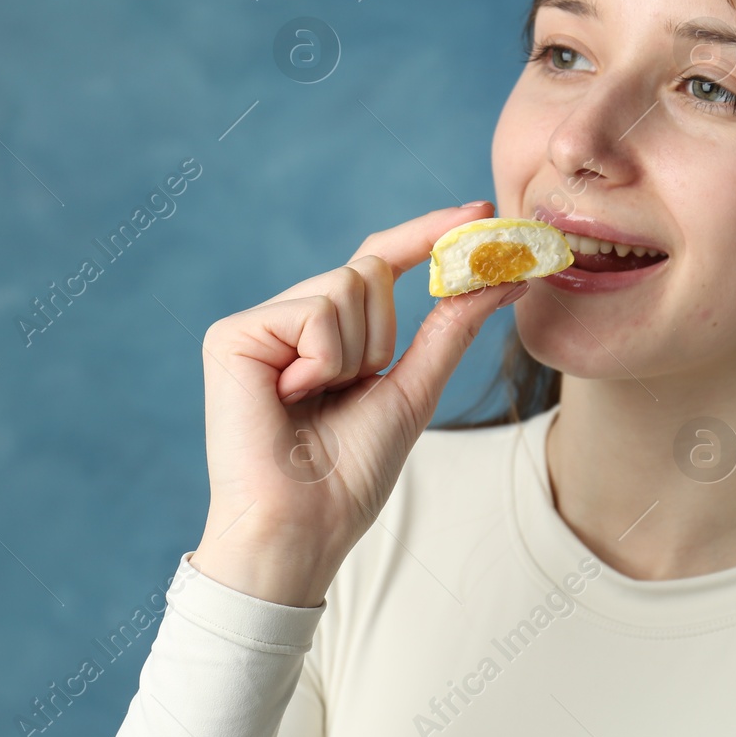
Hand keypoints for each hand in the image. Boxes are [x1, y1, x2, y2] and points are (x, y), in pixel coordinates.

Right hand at [189, 201, 525, 605]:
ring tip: (316, 402)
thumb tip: (503, 276)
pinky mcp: (232, 334)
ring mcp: (258, 324)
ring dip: (355, 354)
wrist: (303, 525)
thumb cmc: (349, 474)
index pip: (380, 262)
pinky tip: (291, 398)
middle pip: (367, 271)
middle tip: (352, 391)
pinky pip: (314, 309)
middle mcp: (289, 319)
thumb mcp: (413, 388)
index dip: (428, 234)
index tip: (481, 211)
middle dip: (383, 334)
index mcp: (327, 333)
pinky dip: (323, 359)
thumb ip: (451, 326)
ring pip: (346, 286)